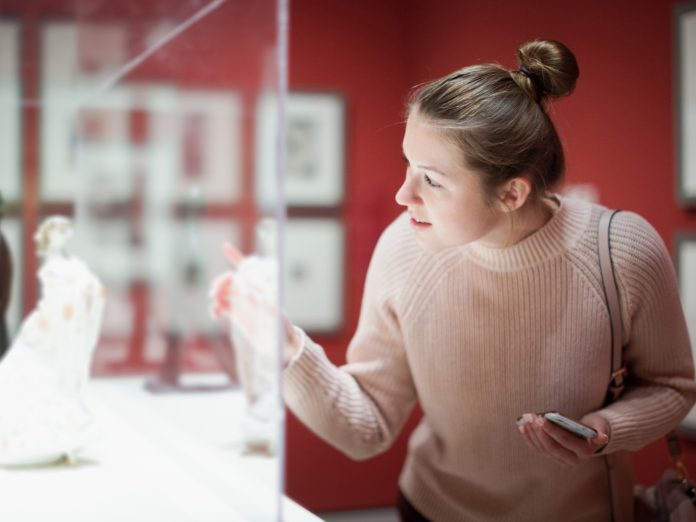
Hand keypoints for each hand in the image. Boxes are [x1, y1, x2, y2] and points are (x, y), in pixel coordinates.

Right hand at [208, 242, 300, 362]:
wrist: (279, 344)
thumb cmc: (282, 328)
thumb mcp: (276, 317)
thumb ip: (264, 305)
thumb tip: (249, 294)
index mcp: (261, 287)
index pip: (248, 268)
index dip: (236, 257)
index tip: (225, 246)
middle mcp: (251, 291)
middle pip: (231, 278)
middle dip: (222, 281)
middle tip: (215, 290)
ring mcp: (242, 301)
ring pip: (224, 290)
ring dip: (217, 292)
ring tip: (215, 301)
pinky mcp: (236, 313)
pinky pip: (222, 305)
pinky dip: (215, 308)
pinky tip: (215, 315)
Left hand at [517, 411, 609, 465]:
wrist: (592, 438)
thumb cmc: (595, 428)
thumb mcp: (601, 427)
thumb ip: (601, 432)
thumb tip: (602, 437)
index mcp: (585, 452)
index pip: (565, 441)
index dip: (552, 430)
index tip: (541, 419)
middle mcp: (572, 460)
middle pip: (551, 447)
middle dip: (539, 432)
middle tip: (530, 417)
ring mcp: (561, 460)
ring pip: (542, 449)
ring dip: (532, 433)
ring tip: (526, 418)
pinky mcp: (553, 457)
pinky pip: (538, 449)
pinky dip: (529, 438)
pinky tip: (522, 427)